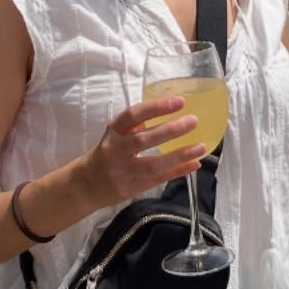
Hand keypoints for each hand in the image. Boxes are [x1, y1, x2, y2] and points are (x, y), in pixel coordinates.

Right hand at [77, 97, 205, 209]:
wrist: (87, 184)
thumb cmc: (108, 152)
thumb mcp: (116, 133)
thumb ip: (137, 125)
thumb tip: (169, 110)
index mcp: (114, 131)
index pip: (134, 115)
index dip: (156, 107)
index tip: (179, 101)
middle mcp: (117, 150)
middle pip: (143, 140)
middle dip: (170, 130)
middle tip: (193, 121)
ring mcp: (124, 171)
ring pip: (154, 164)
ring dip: (179, 155)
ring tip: (201, 147)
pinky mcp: (133, 187)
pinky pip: (159, 179)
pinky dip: (178, 171)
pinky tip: (195, 163)